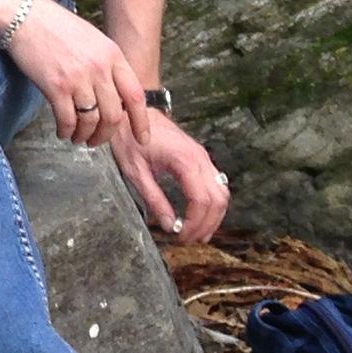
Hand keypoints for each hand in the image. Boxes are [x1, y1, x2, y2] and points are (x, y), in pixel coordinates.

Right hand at [2, 0, 144, 151]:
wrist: (23, 15)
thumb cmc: (54, 26)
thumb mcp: (92, 39)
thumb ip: (106, 65)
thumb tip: (113, 95)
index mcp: (112, 55)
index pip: (135, 96)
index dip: (141, 122)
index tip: (142, 139)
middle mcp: (99, 68)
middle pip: (114, 115)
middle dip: (106, 135)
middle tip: (97, 141)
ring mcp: (78, 78)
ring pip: (91, 121)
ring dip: (85, 136)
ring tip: (77, 138)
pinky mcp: (56, 86)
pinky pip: (68, 119)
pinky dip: (66, 131)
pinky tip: (63, 131)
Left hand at [111, 106, 230, 243]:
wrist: (133, 112)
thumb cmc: (129, 139)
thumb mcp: (135, 172)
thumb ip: (154, 199)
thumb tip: (170, 226)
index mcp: (183, 161)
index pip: (200, 200)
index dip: (194, 223)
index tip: (181, 237)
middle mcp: (199, 158)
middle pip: (217, 199)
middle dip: (207, 224)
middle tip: (189, 240)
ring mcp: (203, 156)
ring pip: (222, 192)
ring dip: (214, 216)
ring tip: (198, 234)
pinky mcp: (200, 157)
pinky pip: (216, 184)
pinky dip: (213, 203)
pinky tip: (201, 216)